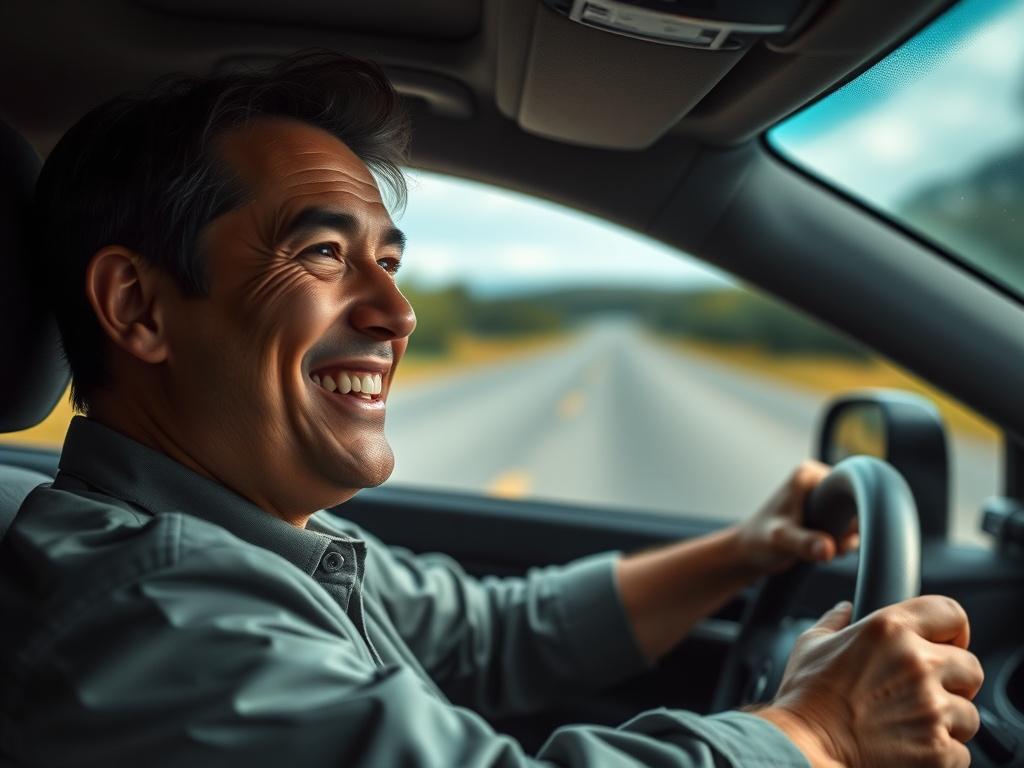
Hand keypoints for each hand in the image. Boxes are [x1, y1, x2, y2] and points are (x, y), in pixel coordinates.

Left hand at [735, 460, 858, 574]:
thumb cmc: (759, 541)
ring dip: (846, 538)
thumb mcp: (782, 540)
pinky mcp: (825, 514)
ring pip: (854, 518)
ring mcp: (823, 498)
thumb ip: (805, 543)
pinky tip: (828, 550)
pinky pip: (849, 527)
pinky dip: (844, 542)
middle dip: (849, 529)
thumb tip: (828, 549)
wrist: (750, 553)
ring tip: (827, 549)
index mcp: (808, 473)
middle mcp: (818, 480)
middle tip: (831, 545)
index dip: (852, 512)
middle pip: (855, 504)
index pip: (850, 486)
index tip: (839, 534)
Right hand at [757, 597, 982, 767]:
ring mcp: (931, 707)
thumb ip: (834, 622)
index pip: (950, 613)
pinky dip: (941, 754)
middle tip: (927, 692)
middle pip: (970, 666)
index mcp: (889, 629)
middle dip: (954, 681)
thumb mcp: (811, 645)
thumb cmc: (804, 698)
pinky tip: (910, 748)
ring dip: (948, 721)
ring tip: (912, 725)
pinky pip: (961, 752)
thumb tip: (843, 611)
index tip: (948, 642)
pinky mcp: (938, 749)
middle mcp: (917, 663)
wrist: (804, 746)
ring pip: (969, 713)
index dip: (953, 629)